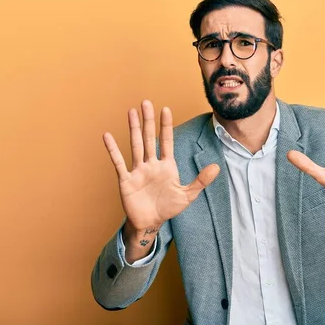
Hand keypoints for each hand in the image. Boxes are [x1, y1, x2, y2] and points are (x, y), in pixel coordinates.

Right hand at [103, 101, 219, 235]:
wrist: (151, 223)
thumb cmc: (168, 208)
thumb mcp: (188, 195)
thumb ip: (201, 181)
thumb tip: (217, 167)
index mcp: (166, 165)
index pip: (166, 141)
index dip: (166, 126)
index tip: (165, 109)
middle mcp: (151, 164)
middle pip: (149, 138)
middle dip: (148, 121)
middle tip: (146, 102)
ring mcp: (138, 170)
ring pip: (135, 145)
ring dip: (133, 129)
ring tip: (131, 112)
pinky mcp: (126, 180)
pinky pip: (119, 162)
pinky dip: (113, 150)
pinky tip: (107, 136)